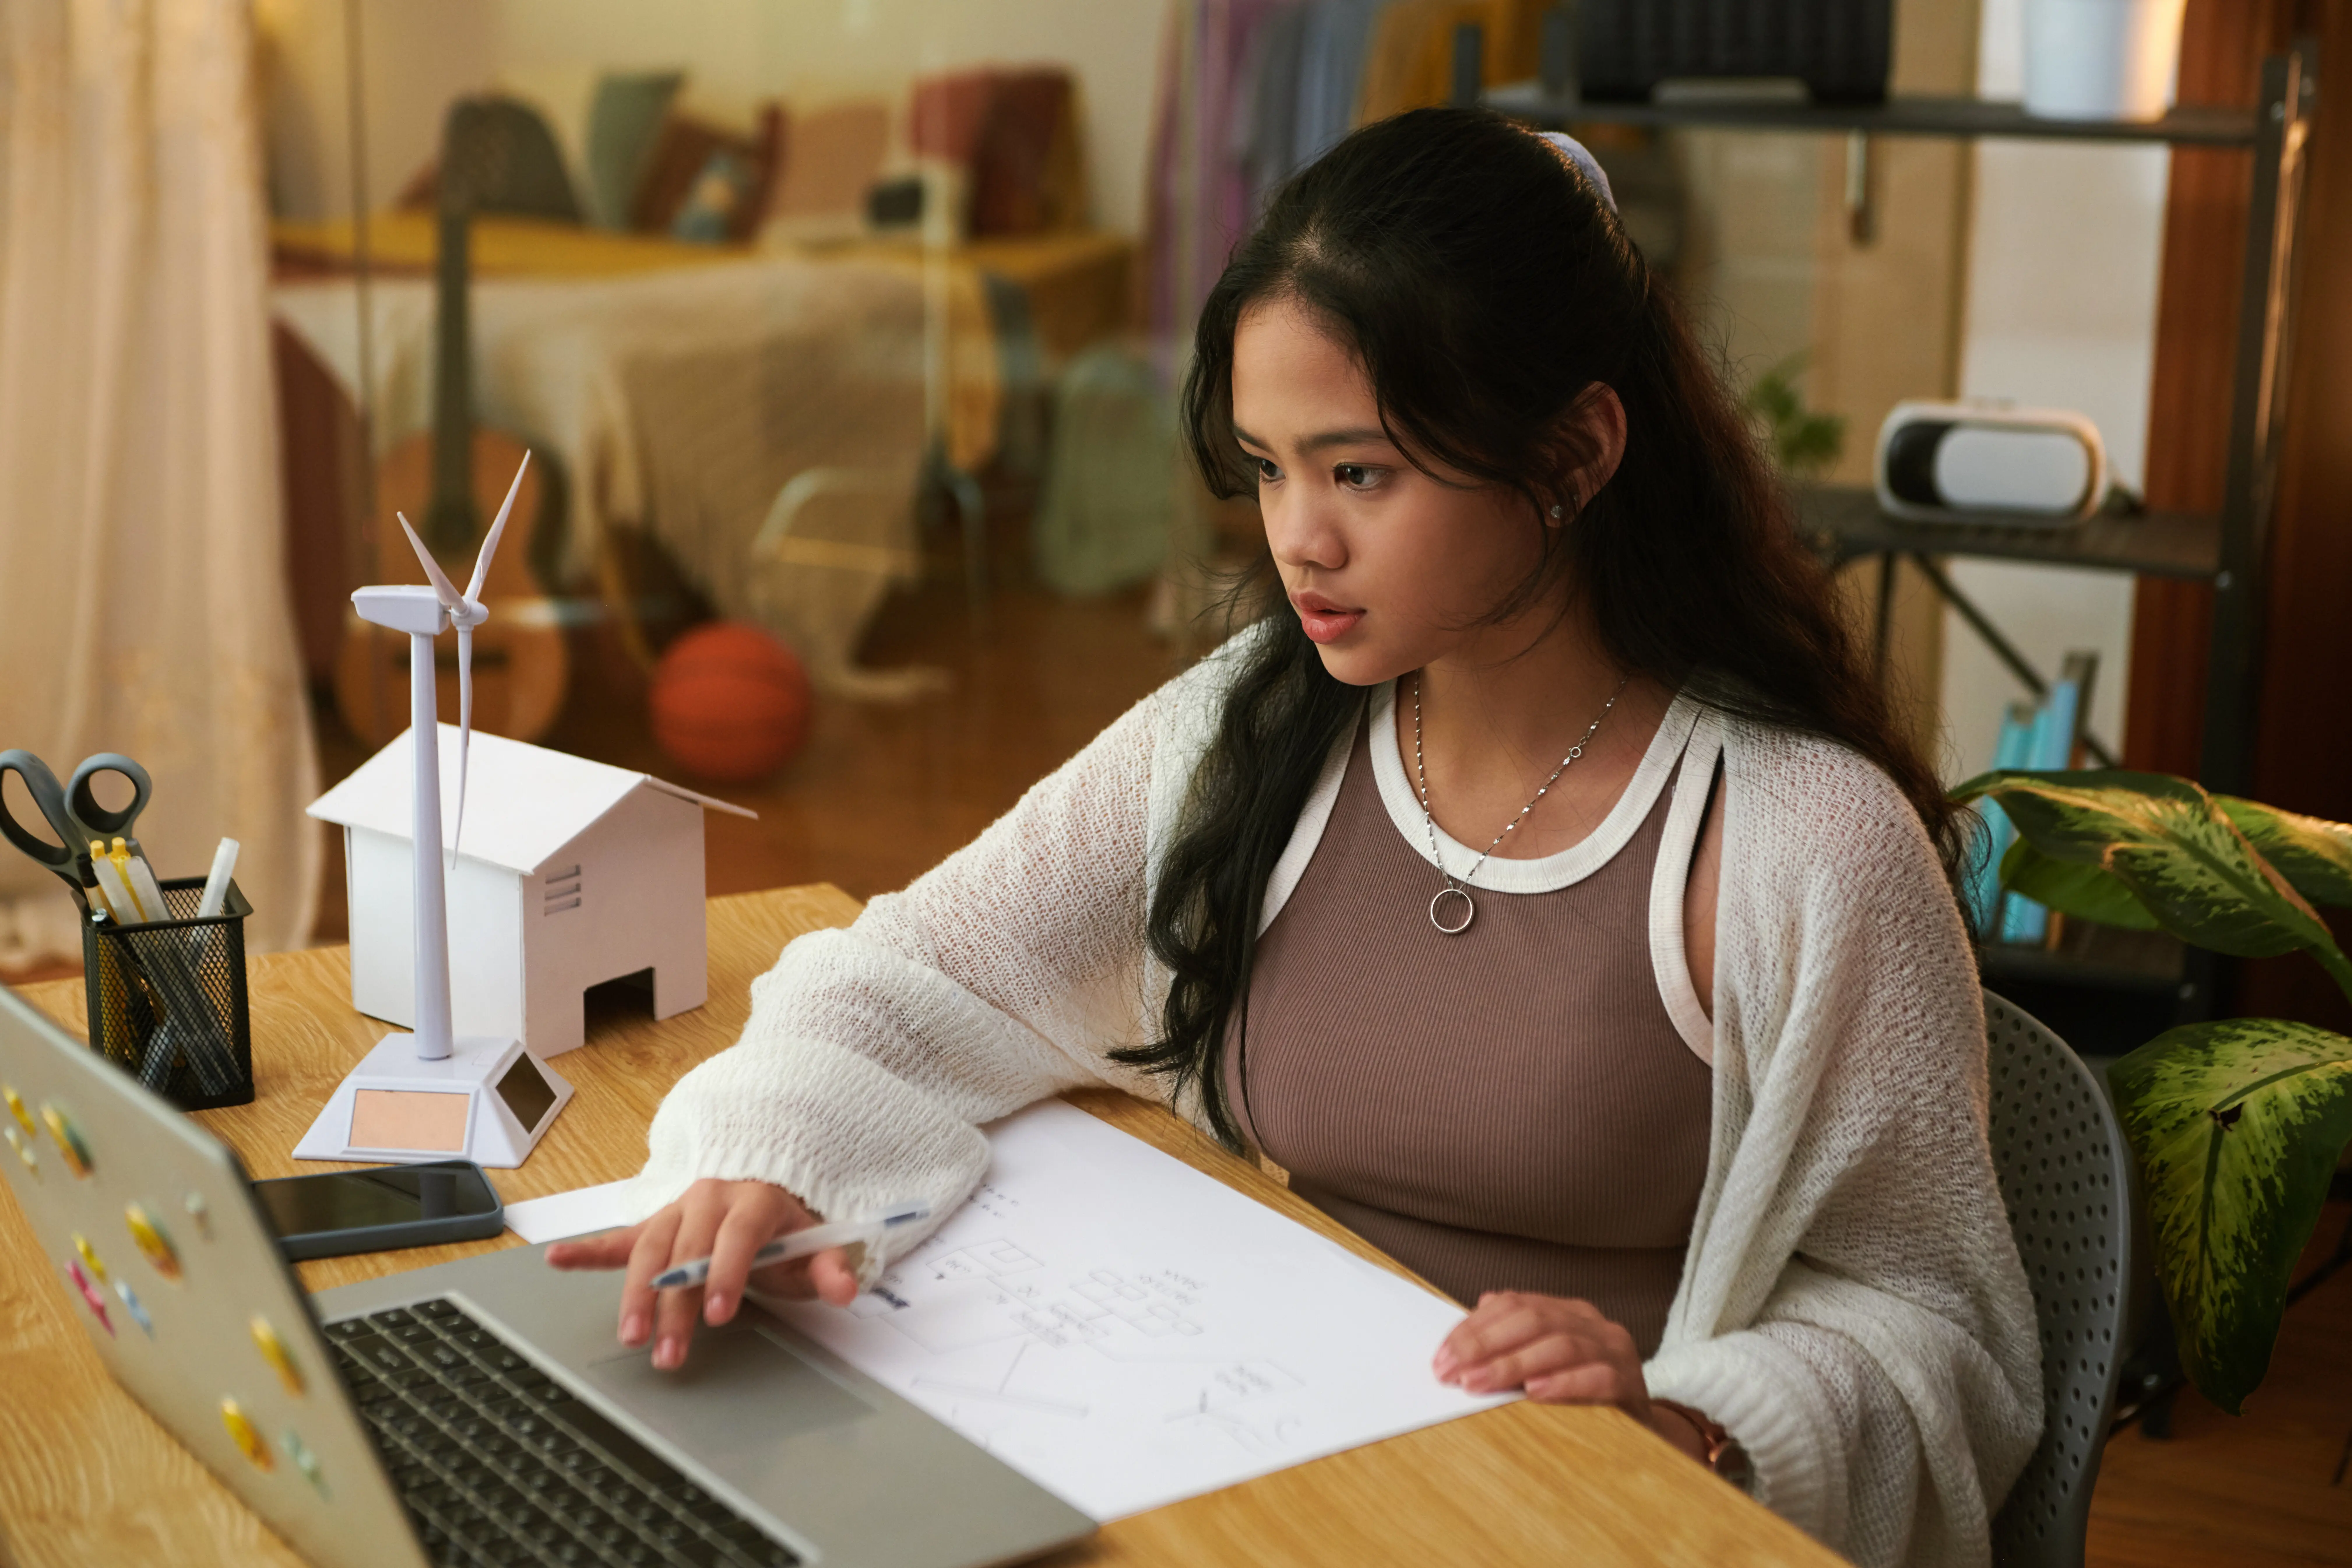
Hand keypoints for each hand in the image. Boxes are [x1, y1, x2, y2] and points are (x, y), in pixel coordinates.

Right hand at [545, 1179, 858, 1369]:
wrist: (766, 1189)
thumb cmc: (787, 1228)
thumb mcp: (817, 1245)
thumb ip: (831, 1268)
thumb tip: (845, 1289)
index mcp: (753, 1201)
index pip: (738, 1236)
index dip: (727, 1272)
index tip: (718, 1313)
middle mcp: (710, 1200)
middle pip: (687, 1251)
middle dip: (675, 1303)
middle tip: (666, 1350)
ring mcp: (677, 1210)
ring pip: (651, 1249)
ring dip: (636, 1293)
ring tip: (629, 1334)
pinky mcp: (656, 1224)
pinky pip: (620, 1238)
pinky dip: (588, 1249)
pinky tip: (557, 1258)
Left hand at [1431, 1291, 1709, 1463]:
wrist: (1642, 1425)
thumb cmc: (1584, 1389)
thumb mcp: (1546, 1359)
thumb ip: (1514, 1337)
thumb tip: (1476, 1309)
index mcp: (1567, 1311)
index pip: (1513, 1306)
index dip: (1473, 1328)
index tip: (1441, 1356)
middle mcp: (1592, 1323)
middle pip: (1533, 1321)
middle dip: (1485, 1345)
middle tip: (1451, 1371)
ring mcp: (1614, 1350)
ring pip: (1559, 1346)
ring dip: (1513, 1365)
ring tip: (1478, 1382)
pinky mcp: (1630, 1382)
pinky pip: (1596, 1377)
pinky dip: (1563, 1383)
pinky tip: (1534, 1392)